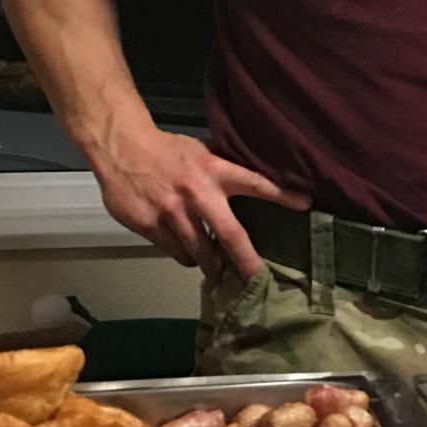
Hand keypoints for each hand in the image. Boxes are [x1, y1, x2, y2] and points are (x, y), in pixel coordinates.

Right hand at [91, 120, 305, 275]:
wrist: (120, 147)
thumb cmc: (165, 150)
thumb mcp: (200, 152)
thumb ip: (221, 172)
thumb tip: (249, 188)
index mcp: (213, 170)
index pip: (255, 183)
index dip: (281, 195)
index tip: (306, 205)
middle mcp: (197, 193)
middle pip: (230, 235)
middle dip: (246, 262)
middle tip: (258, 279)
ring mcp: (172, 212)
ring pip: (199, 252)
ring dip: (210, 263)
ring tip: (215, 268)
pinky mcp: (150, 225)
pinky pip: (174, 252)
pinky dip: (183, 255)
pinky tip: (185, 250)